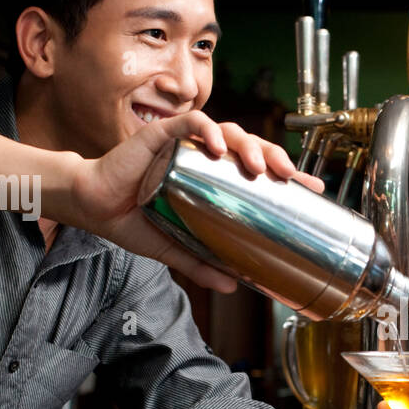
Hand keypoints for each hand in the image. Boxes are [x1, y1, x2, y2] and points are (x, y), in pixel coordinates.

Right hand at [65, 113, 323, 291]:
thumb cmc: (134, 219)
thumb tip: (232, 286)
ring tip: (259, 166)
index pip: (258, 168)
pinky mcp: (161, 135)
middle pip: (250, 145)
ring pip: (227, 129)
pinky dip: (208, 129)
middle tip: (290, 177)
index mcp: (213, 176)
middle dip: (275, 156)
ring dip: (248, 143)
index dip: (287, 174)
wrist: (95, 208)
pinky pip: (190, 123)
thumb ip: (202, 263)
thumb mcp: (176, 248)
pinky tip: (218, 145)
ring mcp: (185, 143)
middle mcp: (204, 156)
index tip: (312, 188)